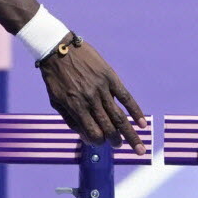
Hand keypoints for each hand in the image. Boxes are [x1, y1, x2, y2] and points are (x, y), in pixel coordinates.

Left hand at [38, 37, 146, 153]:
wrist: (58, 49)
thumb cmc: (55, 78)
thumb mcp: (55, 100)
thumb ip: (70, 118)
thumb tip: (84, 135)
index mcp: (76, 106)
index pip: (92, 132)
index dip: (97, 141)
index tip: (99, 142)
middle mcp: (90, 100)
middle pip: (109, 127)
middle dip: (116, 141)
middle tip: (120, 147)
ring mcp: (102, 89)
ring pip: (120, 116)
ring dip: (130, 134)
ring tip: (139, 147)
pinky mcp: (110, 78)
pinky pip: (126, 97)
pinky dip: (136, 111)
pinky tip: (143, 124)